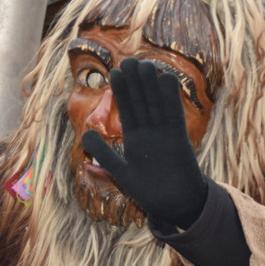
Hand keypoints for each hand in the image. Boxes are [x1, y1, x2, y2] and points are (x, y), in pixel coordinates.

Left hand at [81, 58, 207, 228]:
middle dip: (136, 83)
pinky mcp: (179, 140)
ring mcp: (165, 135)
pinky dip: (170, 99)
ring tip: (146, 64)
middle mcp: (150, 133)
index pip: (127, 110)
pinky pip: (174, 116)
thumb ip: (105, 157)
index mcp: (135, 139)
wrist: (175, 205)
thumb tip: (85, 140)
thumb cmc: (149, 191)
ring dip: (152, 85)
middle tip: (129, 60)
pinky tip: (167, 80)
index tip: (115, 72)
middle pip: (142, 103)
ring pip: (156, 105)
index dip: (121, 91)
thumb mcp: (122, 174)